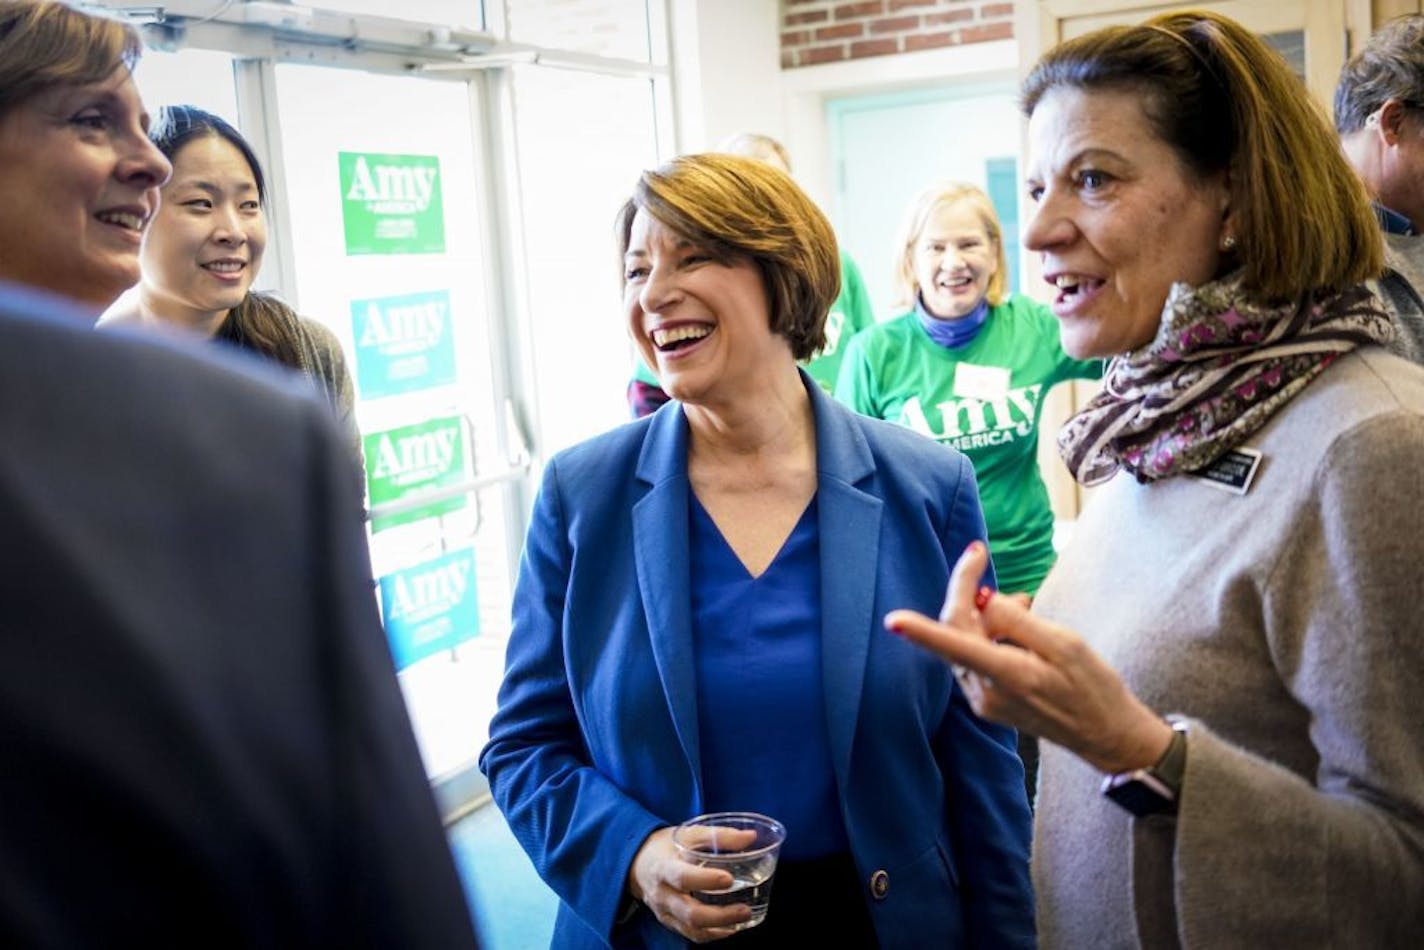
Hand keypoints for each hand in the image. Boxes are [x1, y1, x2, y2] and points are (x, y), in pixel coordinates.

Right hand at [626, 826, 753, 942]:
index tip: (729, 879)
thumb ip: (719, 835)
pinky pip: (691, 935)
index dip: (705, 880)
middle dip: (720, 916)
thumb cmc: (665, 847)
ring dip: (720, 928)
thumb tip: (751, 837)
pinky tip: (731, 927)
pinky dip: (713, 934)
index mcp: (663, 868)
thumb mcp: (688, 834)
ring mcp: (665, 912)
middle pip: (689, 913)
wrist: (636, 863)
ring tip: (743, 918)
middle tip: (744, 909)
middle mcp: (662, 895)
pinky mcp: (670, 922)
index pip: (682, 878)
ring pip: (692, 929)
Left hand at [885, 541, 1172, 773]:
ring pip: (963, 641)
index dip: (921, 631)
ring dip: (982, 612)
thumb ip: (1018, 621)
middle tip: (980, 554)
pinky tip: (1019, 628)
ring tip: (1026, 605)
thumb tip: (983, 600)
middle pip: (955, 630)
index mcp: (1007, 675)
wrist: (1104, 735)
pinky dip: (989, 634)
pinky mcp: (986, 703)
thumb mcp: (1065, 644)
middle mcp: (985, 692)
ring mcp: (983, 701)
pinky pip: (974, 657)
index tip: (892, 620)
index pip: (954, 645)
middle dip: (964, 590)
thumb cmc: (1092, 685)